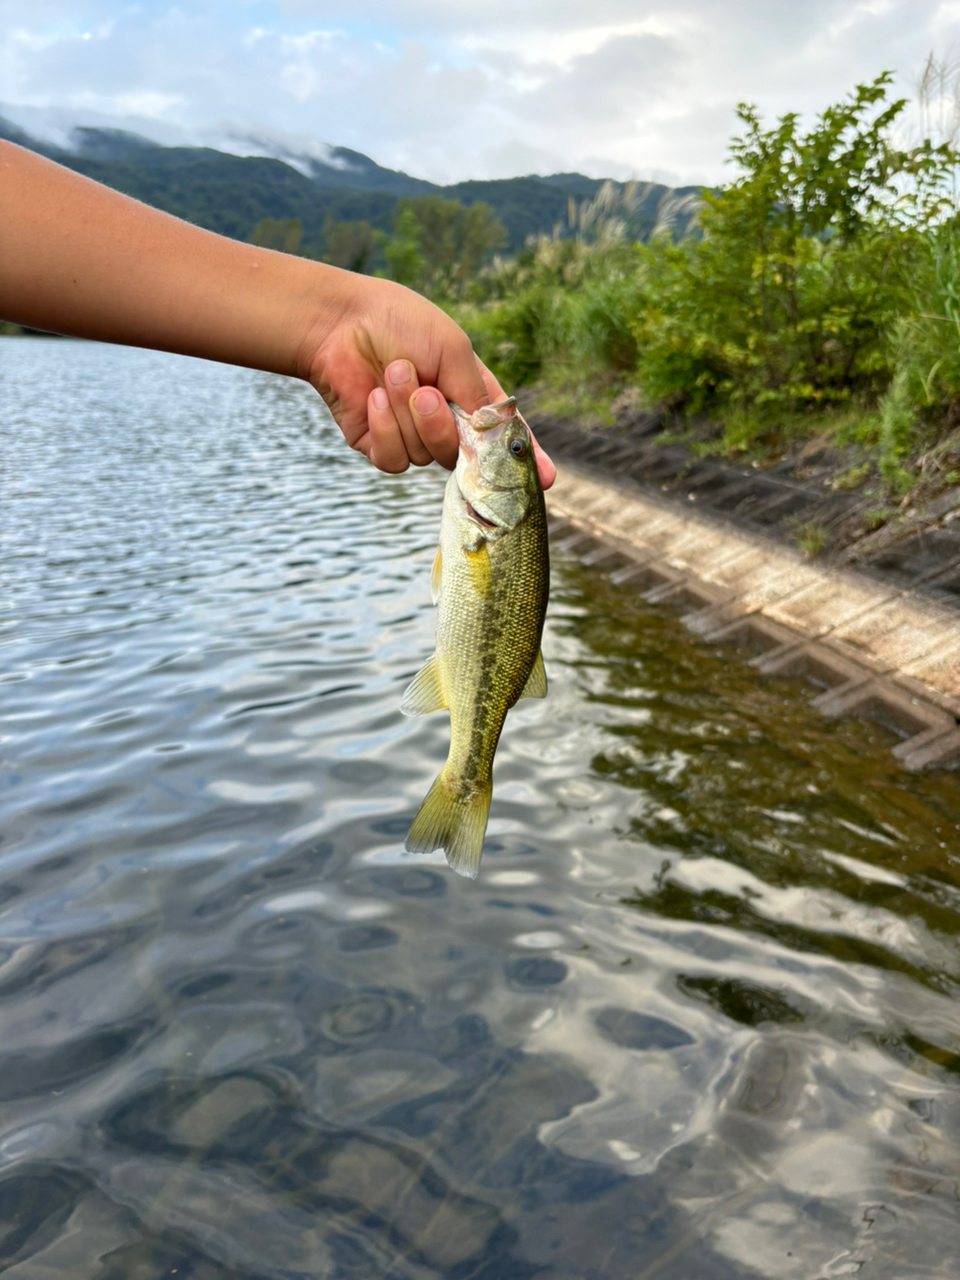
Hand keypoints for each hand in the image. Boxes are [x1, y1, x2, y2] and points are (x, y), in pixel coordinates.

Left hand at [305, 275, 555, 488]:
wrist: (340, 321)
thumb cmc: (399, 323)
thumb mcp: (453, 351)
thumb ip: (477, 397)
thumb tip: (492, 438)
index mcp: (469, 395)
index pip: (502, 436)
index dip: (527, 458)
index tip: (547, 478)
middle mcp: (443, 421)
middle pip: (462, 455)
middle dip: (441, 425)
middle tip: (424, 390)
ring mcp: (411, 436)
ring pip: (424, 455)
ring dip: (406, 412)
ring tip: (391, 373)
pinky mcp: (378, 446)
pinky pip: (394, 460)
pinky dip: (384, 428)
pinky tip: (372, 397)